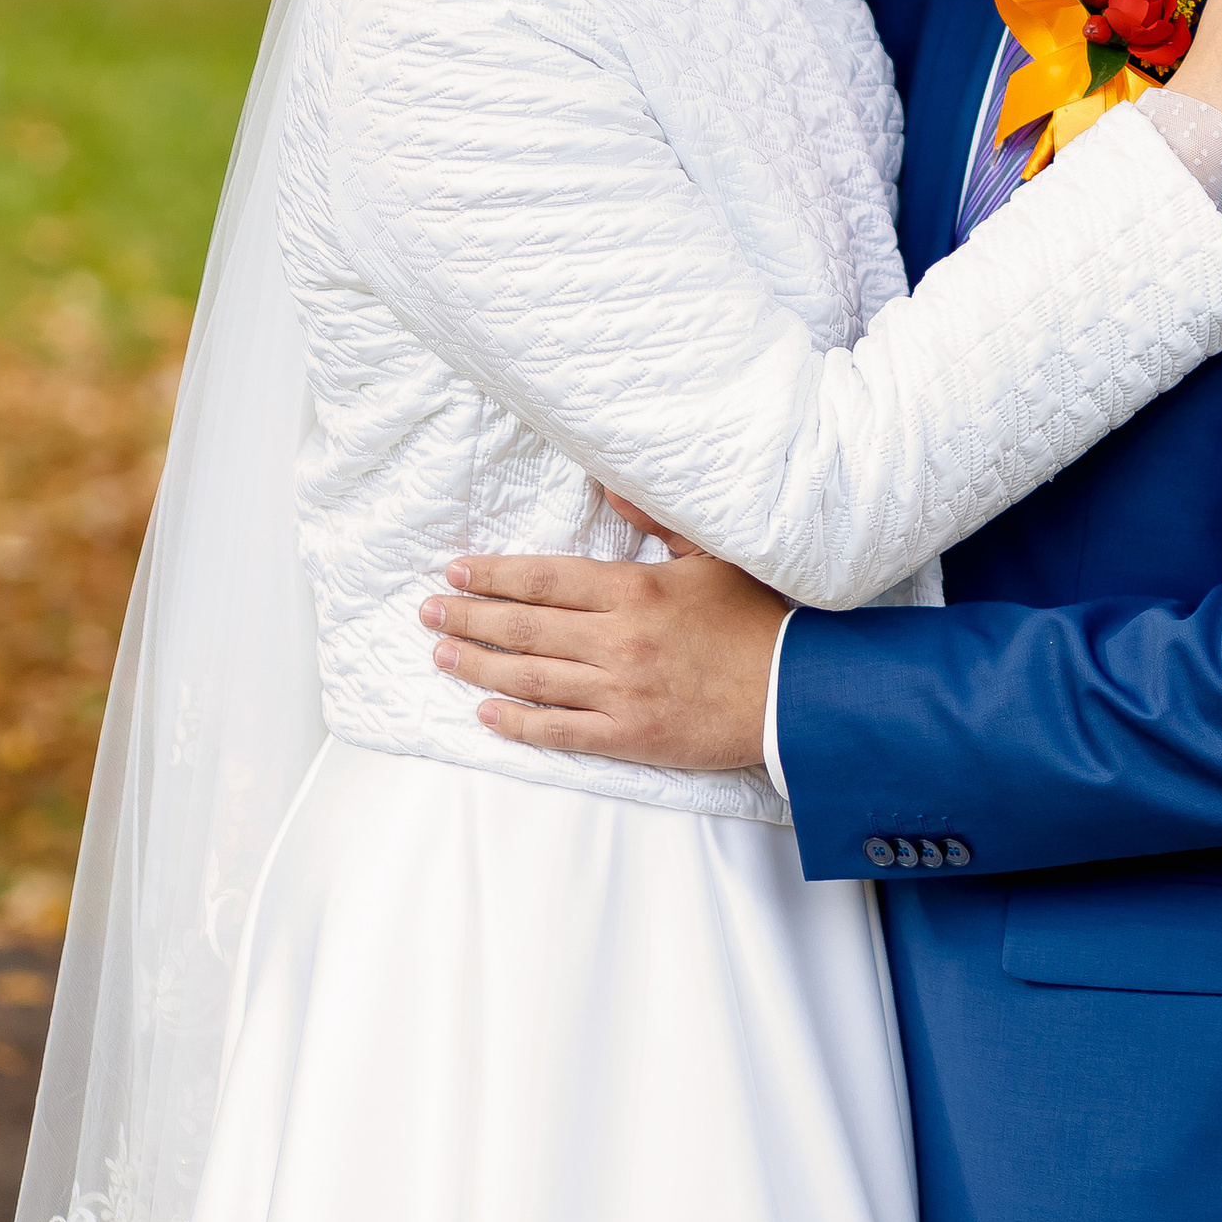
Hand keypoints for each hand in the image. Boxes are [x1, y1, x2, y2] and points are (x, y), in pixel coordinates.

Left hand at [420, 499, 788, 770]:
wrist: (795, 692)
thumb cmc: (756, 618)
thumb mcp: (712, 555)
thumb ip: (655, 520)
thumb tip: (608, 485)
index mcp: (634, 590)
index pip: (545, 579)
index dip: (493, 575)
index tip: (454, 571)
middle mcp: (618, 640)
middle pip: (524, 627)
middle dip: (468, 618)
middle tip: (427, 612)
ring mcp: (620, 692)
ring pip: (531, 678)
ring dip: (479, 665)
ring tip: (442, 656)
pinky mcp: (629, 736)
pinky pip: (560, 730)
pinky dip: (518, 722)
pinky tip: (487, 712)